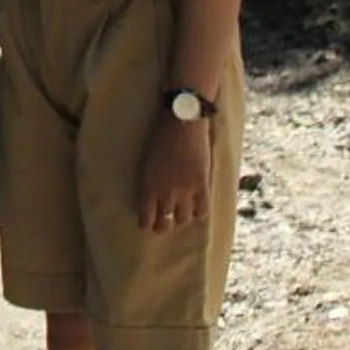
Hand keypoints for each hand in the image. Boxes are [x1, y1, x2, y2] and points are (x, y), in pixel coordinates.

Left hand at [136, 114, 211, 232]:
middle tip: (164, 225)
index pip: (146, 217)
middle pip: (164, 222)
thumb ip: (150, 181)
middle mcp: (165, 191)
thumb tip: (152, 198)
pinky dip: (200, 214)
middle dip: (163, 227)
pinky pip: (203, 210)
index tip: (147, 226)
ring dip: (181, 220)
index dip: (147, 224)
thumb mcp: (147, 162)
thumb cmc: (160, 137)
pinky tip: (197, 210)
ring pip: (183, 219)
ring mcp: (184, 190)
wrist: (182, 122)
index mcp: (147, 185)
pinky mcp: (201, 184)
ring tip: (181, 216)